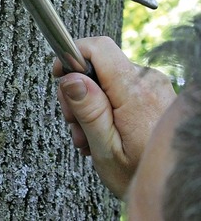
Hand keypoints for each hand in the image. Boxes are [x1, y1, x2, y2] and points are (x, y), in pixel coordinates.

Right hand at [53, 36, 175, 197]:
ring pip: (105, 79)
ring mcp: (152, 87)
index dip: (71, 56)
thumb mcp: (106, 150)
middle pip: (97, 65)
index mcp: (136, 93)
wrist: (175, 186)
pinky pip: (119, 89)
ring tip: (91, 139)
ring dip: (90, 105)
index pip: (98, 48)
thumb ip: (89, 111)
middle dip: (77, 93)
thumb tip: (71, 79)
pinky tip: (104, 134)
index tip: (59, 76)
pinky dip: (105, 108)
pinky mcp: (153, 93)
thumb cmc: (141, 176)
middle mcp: (148, 82)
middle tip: (76, 125)